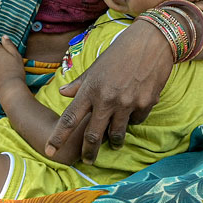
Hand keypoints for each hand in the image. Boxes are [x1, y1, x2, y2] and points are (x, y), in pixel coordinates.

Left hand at [45, 17, 171, 161]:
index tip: (49, 151)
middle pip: (92, 135)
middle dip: (88, 152)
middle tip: (87, 161)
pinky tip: (134, 111)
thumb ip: (79, 83)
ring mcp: (127, 103)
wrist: (152, 41)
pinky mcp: (145, 104)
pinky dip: (133, 120)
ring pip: (117, 134)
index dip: (58, 137)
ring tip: (113, 143)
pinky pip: (136, 121)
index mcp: (91, 89)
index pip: (69, 118)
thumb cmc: (120, 51)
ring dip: (114, 141)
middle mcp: (107, 99)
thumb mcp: (96, 66)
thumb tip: (62, 93)